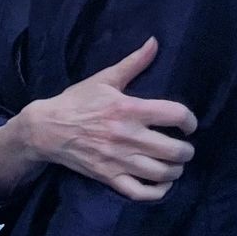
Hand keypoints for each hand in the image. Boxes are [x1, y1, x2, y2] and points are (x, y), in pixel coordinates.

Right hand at [24, 37, 196, 200]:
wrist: (46, 128)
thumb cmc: (77, 102)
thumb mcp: (104, 78)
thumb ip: (133, 63)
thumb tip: (155, 42)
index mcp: (129, 108)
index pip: (175, 115)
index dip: (190, 121)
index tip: (188, 124)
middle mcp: (128, 136)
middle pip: (175, 150)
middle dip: (187, 150)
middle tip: (184, 147)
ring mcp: (119, 160)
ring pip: (162, 173)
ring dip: (176, 170)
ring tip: (174, 164)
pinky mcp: (109, 177)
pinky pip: (141, 193)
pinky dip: (158, 192)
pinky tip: (162, 184)